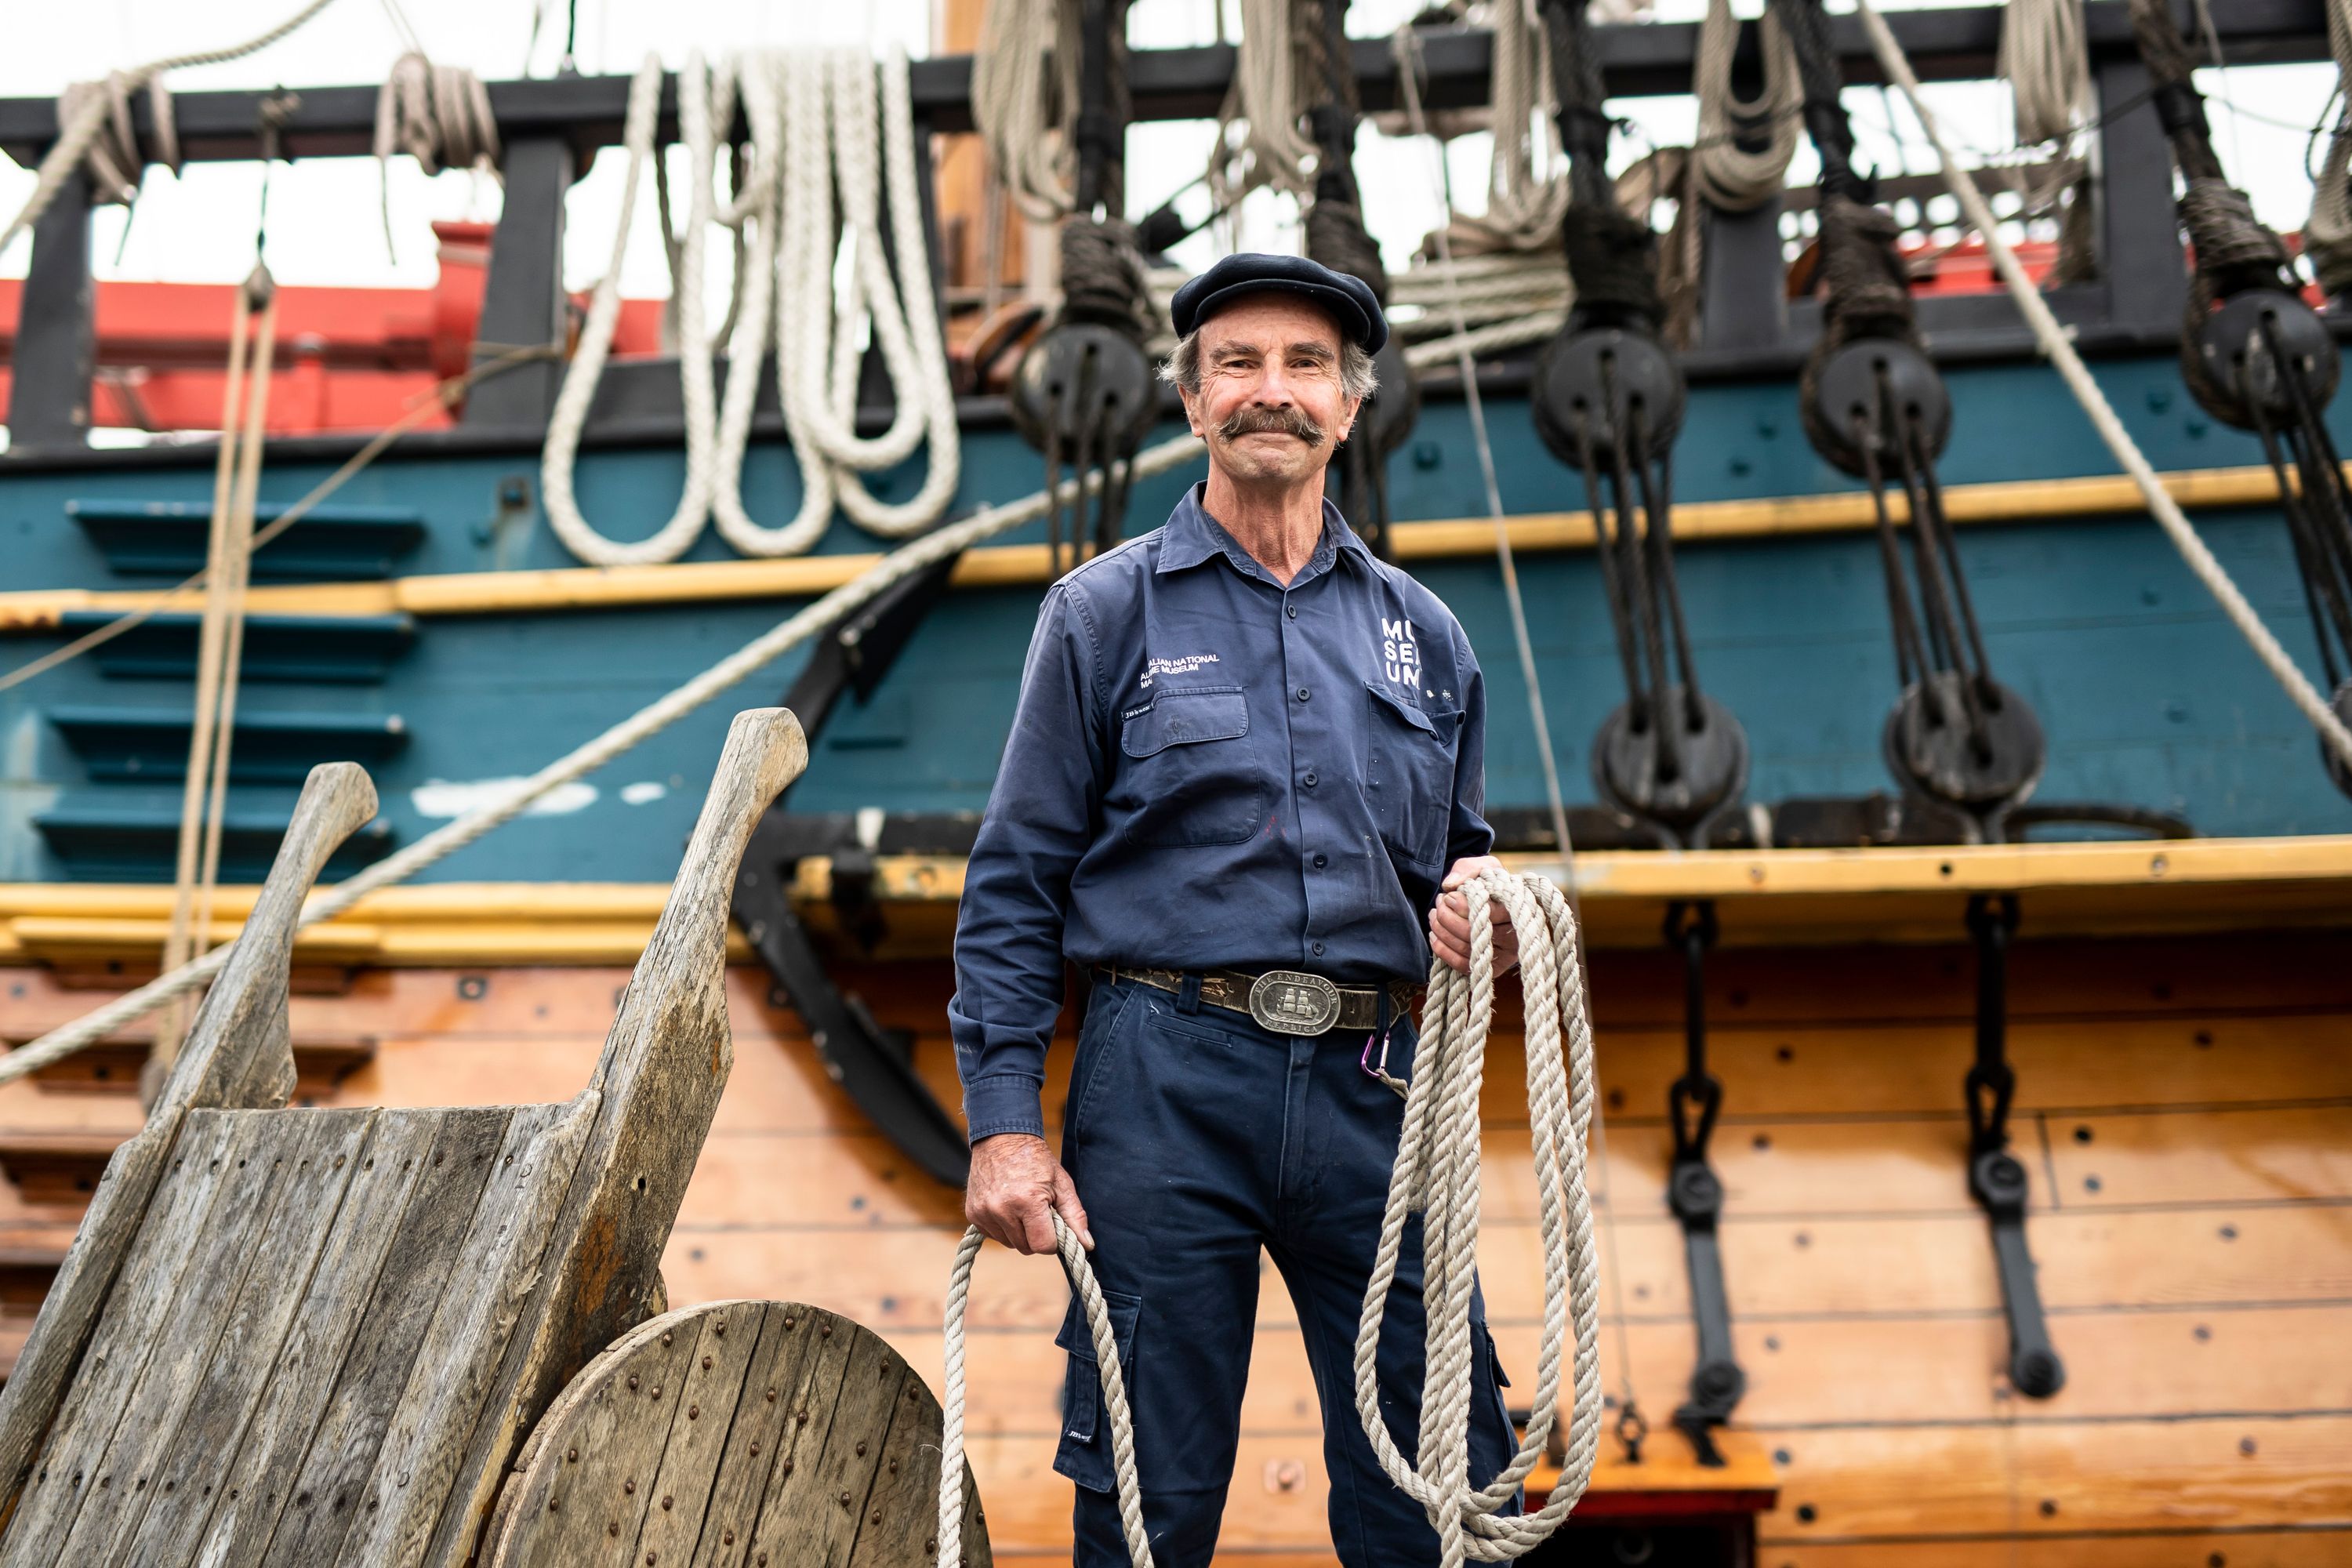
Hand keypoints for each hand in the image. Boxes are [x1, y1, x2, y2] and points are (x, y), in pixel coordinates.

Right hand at [965, 1132, 1093, 1254]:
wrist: (1001, 1138)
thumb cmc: (1036, 1160)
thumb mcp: (1062, 1184)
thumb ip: (1075, 1216)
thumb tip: (1087, 1245)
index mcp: (1027, 1201)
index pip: (1043, 1246)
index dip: (1052, 1240)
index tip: (1053, 1225)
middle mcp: (1002, 1209)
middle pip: (1026, 1248)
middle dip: (1036, 1235)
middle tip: (1037, 1213)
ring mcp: (984, 1212)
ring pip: (1009, 1244)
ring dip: (1018, 1233)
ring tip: (1021, 1208)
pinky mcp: (973, 1214)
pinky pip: (993, 1236)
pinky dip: (1003, 1228)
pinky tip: (1006, 1207)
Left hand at [1429, 854, 1518, 974]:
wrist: (1498, 900)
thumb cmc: (1490, 883)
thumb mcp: (1483, 866)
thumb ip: (1468, 869)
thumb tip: (1449, 886)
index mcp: (1517, 909)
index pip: (1486, 912)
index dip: (1460, 905)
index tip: (1447, 896)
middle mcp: (1515, 936)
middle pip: (1472, 933)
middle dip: (1446, 917)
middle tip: (1439, 903)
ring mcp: (1506, 955)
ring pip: (1465, 948)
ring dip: (1441, 931)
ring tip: (1434, 916)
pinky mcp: (1493, 968)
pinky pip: (1464, 965)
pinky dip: (1443, 951)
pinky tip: (1434, 936)